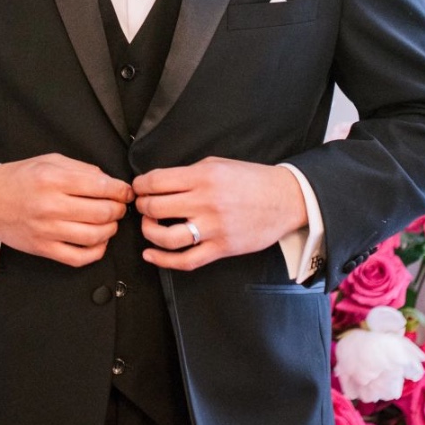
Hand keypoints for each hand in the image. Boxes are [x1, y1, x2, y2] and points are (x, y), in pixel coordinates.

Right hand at [0, 153, 132, 266]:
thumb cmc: (19, 178)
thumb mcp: (50, 161)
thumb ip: (81, 169)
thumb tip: (110, 182)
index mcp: (53, 179)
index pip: (101, 186)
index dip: (121, 190)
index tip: (126, 191)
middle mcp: (51, 205)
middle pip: (102, 212)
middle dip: (118, 209)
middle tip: (118, 206)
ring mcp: (47, 230)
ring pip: (95, 236)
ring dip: (111, 229)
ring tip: (109, 222)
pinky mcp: (43, 249)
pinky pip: (79, 257)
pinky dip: (97, 252)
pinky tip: (98, 242)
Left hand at [134, 158, 305, 271]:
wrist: (284, 199)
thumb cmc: (251, 179)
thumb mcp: (218, 164)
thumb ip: (189, 173)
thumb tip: (160, 182)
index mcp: (203, 177)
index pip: (157, 181)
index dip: (141, 185)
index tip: (139, 188)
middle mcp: (205, 202)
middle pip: (156, 208)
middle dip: (143, 207)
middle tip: (143, 205)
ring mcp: (213, 228)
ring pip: (166, 236)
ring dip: (149, 232)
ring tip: (149, 225)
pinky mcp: (221, 248)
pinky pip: (186, 260)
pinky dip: (163, 260)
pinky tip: (151, 255)